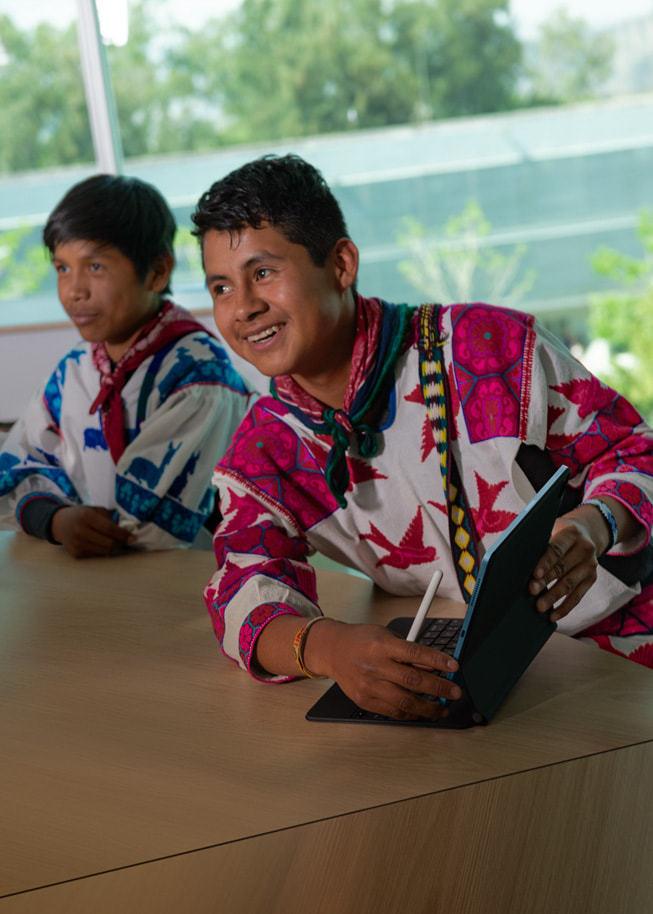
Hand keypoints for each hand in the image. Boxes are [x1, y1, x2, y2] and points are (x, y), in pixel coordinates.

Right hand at [50, 506, 133, 557]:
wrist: (59, 523)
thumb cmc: (81, 514)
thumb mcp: (94, 510)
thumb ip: (110, 518)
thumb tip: (125, 530)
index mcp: (86, 517)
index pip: (109, 529)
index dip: (123, 535)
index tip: (133, 538)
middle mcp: (80, 531)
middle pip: (109, 543)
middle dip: (121, 543)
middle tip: (125, 540)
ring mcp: (77, 544)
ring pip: (105, 551)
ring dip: (113, 547)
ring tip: (114, 541)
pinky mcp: (76, 553)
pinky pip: (97, 554)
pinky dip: (103, 550)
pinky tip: (100, 543)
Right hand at [304, 620, 461, 720]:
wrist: (332, 650)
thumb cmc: (360, 640)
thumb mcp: (385, 636)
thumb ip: (407, 652)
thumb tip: (432, 668)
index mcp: (381, 646)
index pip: (415, 654)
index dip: (437, 661)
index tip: (454, 667)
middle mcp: (375, 667)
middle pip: (413, 681)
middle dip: (439, 688)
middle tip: (455, 692)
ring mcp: (369, 686)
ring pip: (405, 702)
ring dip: (429, 708)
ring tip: (443, 708)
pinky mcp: (365, 701)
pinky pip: (393, 712)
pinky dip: (411, 714)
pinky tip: (421, 712)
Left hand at [529, 508, 605, 621]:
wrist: (586, 533)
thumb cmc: (558, 535)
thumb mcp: (551, 530)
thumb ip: (539, 545)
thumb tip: (517, 565)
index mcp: (571, 533)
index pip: (556, 549)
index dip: (545, 562)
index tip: (535, 573)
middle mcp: (584, 548)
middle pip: (561, 567)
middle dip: (545, 581)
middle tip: (531, 591)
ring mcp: (590, 565)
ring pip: (569, 584)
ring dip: (553, 597)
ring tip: (540, 607)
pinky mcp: (592, 579)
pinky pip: (578, 596)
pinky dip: (565, 608)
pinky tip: (554, 616)